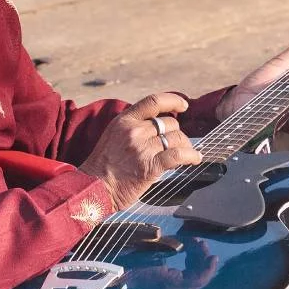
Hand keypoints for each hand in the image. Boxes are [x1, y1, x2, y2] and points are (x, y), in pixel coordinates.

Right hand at [77, 93, 203, 208]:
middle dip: (177, 133)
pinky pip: (178, 155)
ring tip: (186, 153)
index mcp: (124, 120)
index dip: (173, 101)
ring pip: (177, 138)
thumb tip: (157, 124)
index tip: (183, 106)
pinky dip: (191, 156)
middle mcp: (134, 131)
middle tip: (177, 144)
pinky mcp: (150, 166)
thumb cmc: (103, 165)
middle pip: (170, 123)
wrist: (93, 187)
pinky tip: (195, 159)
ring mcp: (142, 148)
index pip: (154, 102)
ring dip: (185, 145)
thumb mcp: (113, 134)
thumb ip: (133, 126)